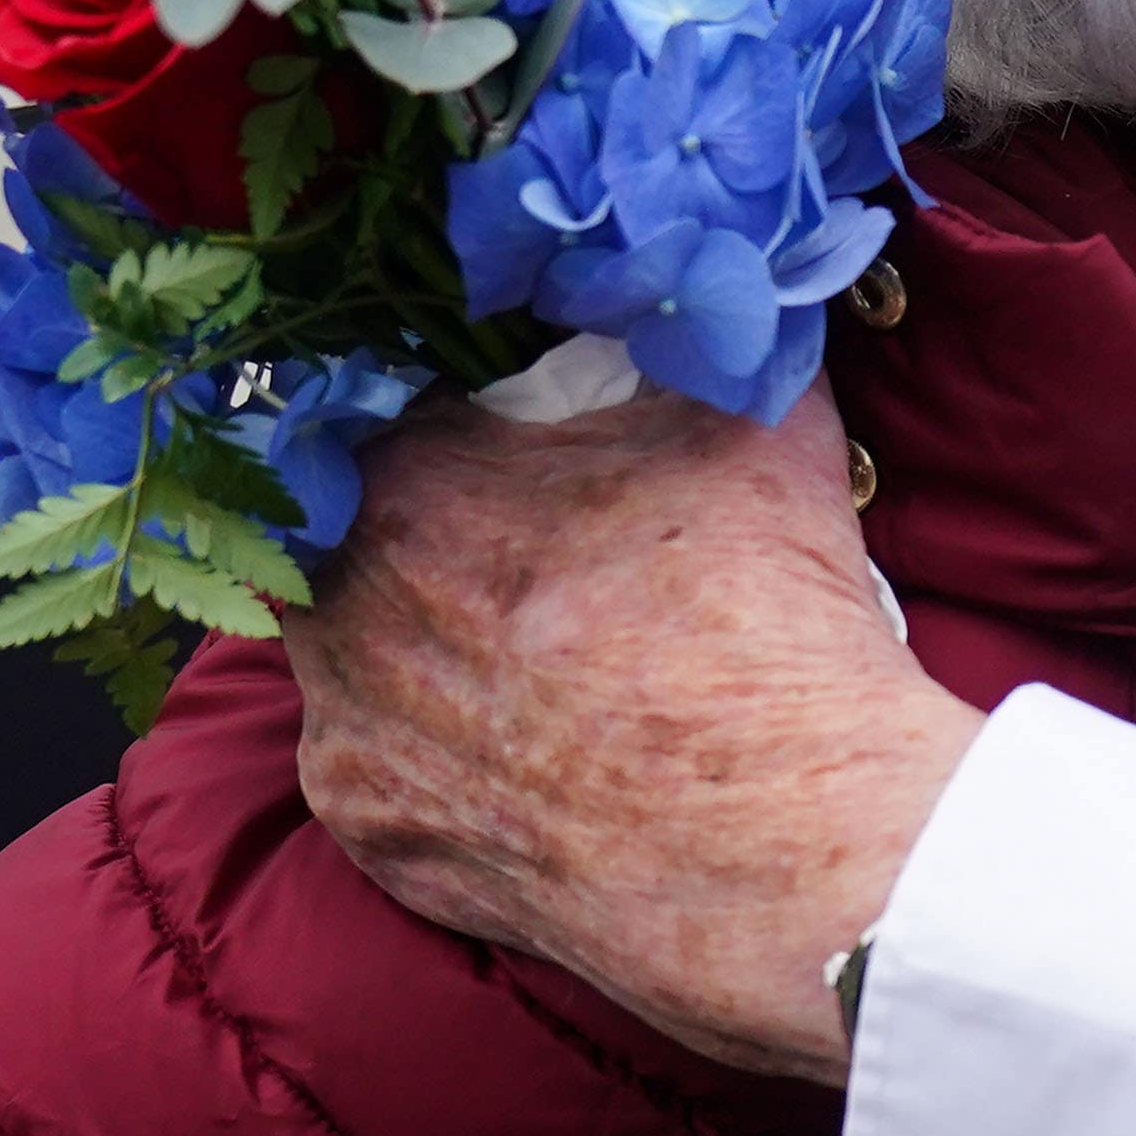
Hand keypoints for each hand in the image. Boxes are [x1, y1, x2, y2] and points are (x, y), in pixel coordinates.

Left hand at [285, 385, 978, 1079]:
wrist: (797, 850)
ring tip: (521, 653)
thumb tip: (705, 285)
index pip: (379, 410)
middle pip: (339, 533)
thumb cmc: (768, 630)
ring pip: (349, 656)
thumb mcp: (754, 426)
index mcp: (408, 488)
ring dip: (412, 641)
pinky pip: (381, 769)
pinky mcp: (379, 843)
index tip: (498, 442)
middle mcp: (342, 613)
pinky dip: (437, 752)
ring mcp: (350, 740)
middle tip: (507, 545)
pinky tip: (525, 750)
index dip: (443, 420)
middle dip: (408, 529)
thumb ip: (696, 341)